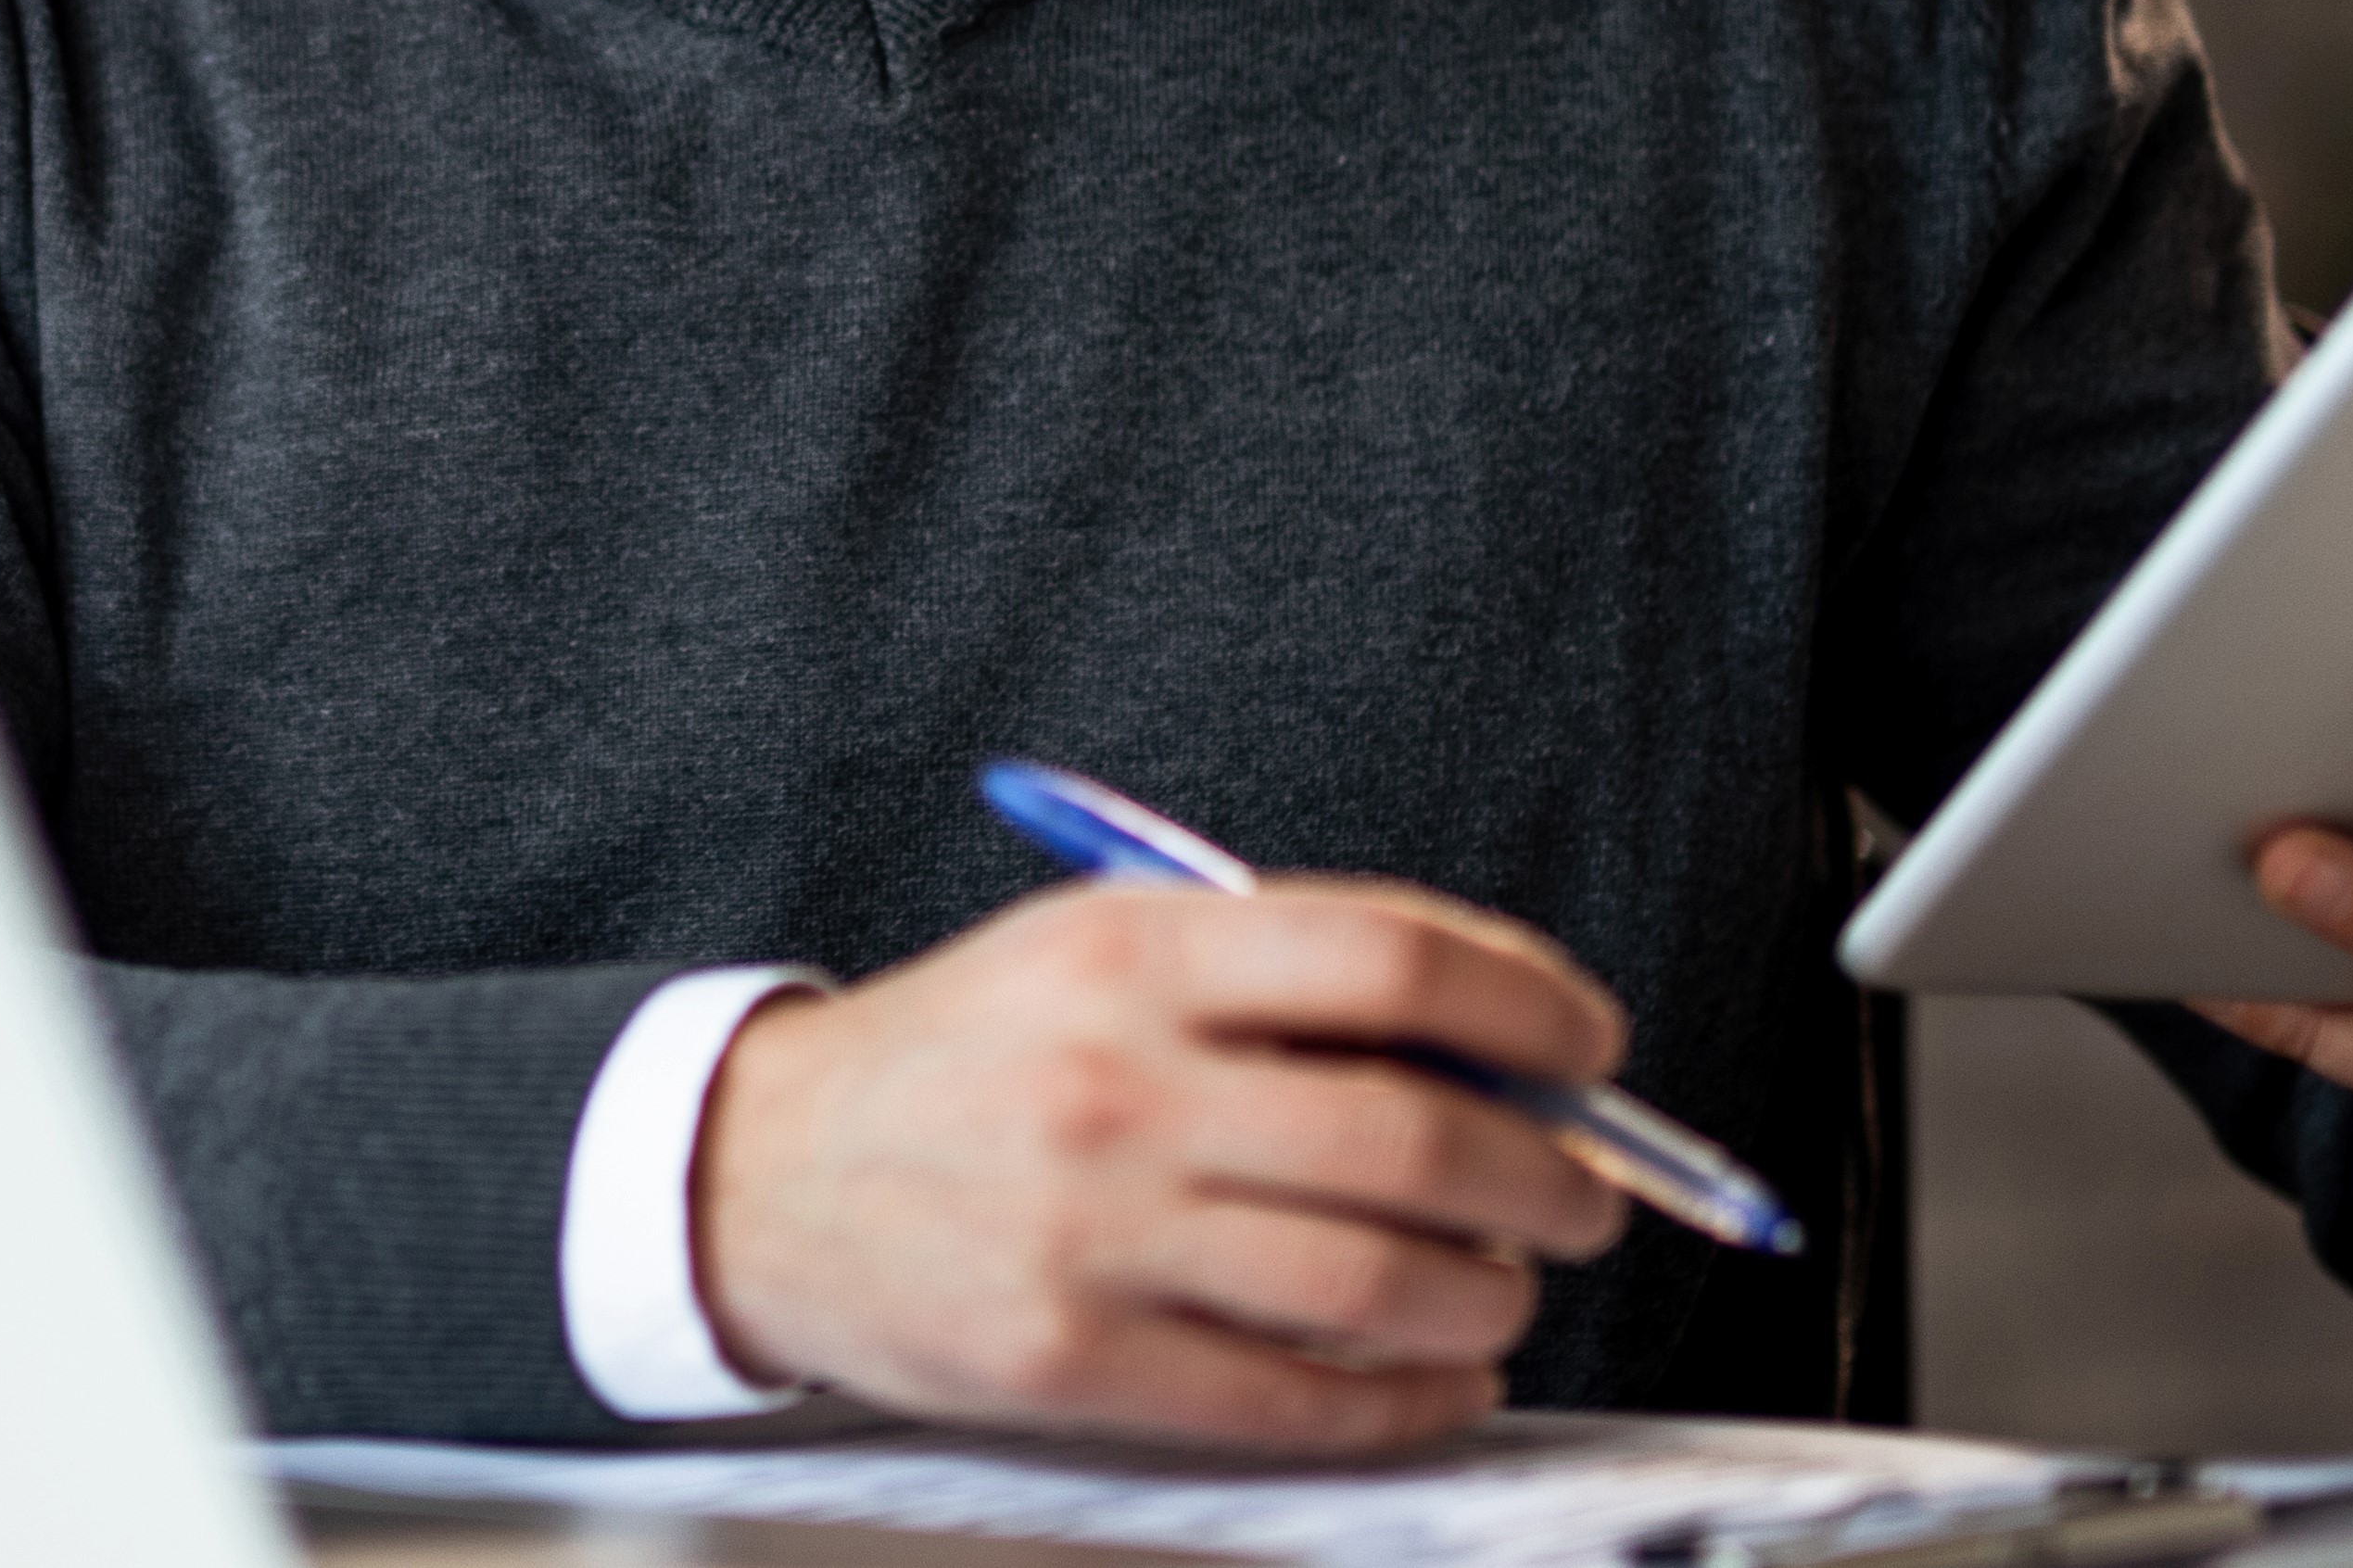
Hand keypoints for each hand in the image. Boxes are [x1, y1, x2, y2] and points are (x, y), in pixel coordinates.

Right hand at [693, 876, 1630, 1449]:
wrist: (761, 1175)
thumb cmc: (967, 1057)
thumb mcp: (1102, 951)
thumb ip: (1283, 979)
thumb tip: (1506, 1053)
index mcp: (1134, 952)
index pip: (1396, 963)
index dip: (1536, 1007)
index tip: (1591, 1048)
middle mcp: (1119, 1084)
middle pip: (1417, 1136)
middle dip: (1550, 1178)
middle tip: (1584, 1197)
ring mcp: (1094, 1230)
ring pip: (1379, 1283)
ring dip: (1490, 1295)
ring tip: (1502, 1287)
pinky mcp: (1074, 1358)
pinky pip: (1298, 1400)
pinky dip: (1409, 1402)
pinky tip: (1438, 1380)